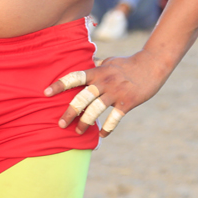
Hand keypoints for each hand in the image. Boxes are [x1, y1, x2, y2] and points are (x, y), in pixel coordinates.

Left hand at [46, 52, 166, 137]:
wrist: (152, 64)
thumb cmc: (128, 64)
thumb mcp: (109, 61)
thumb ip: (95, 67)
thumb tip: (82, 67)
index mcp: (98, 71)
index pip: (75, 77)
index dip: (59, 84)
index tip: (45, 93)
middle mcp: (105, 81)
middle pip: (82, 98)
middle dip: (69, 112)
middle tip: (60, 124)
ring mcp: (116, 92)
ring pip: (95, 110)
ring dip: (85, 123)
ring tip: (78, 132)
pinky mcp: (128, 102)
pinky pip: (114, 119)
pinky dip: (107, 129)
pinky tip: (101, 135)